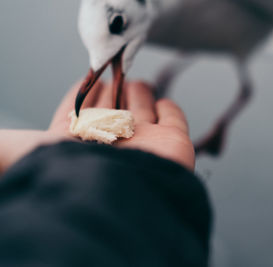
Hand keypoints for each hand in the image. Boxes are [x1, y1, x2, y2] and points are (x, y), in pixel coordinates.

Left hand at [0, 81, 193, 173]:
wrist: (126, 197)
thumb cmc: (78, 173)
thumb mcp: (22, 153)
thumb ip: (5, 146)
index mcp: (82, 147)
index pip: (80, 115)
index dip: (83, 96)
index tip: (87, 80)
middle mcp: (115, 145)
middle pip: (114, 110)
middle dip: (113, 92)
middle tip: (114, 73)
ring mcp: (147, 143)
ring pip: (142, 111)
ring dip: (137, 94)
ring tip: (132, 80)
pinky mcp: (174, 142)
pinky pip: (172, 118)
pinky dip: (166, 107)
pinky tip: (159, 100)